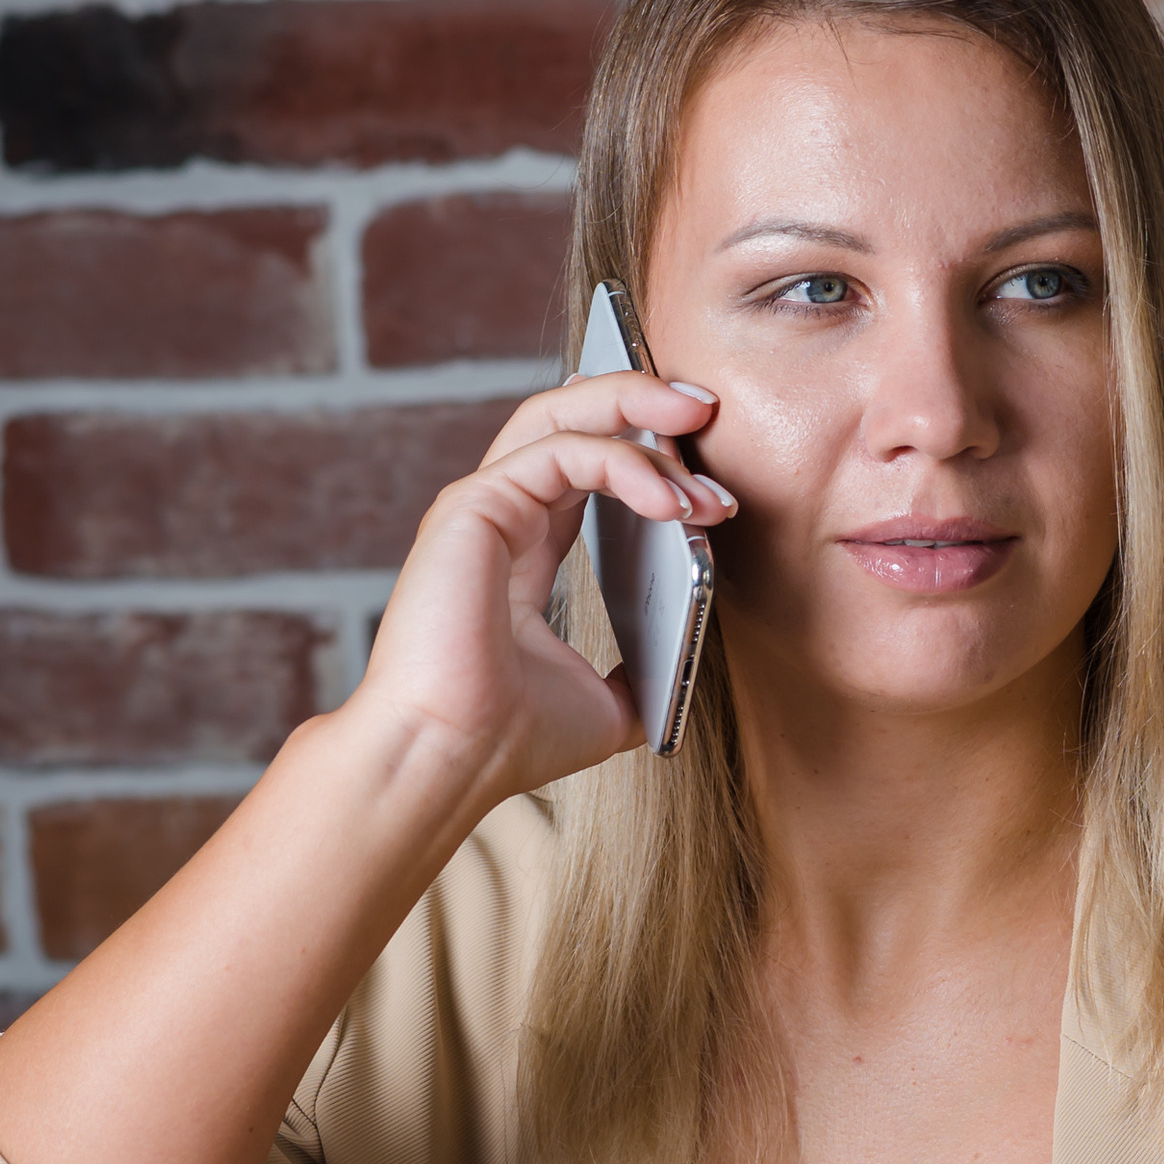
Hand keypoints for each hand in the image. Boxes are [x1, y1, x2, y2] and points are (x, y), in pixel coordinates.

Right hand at [350, 366, 735, 805]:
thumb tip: (686, 661)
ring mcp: (482, 505)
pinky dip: (625, 464)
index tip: (710, 480)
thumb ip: (645, 668)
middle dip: (644, 402)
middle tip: (708, 412)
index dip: (644, 447)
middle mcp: (498, 514)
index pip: (582, 461)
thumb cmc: (510, 739)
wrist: (453, 761)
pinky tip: (671, 503)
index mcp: (522, 547)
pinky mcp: (474, 506)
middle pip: (571, 416)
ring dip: (638, 407)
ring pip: (562, 413)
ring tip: (698, 422)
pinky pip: (563, 451)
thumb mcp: (609, 702)